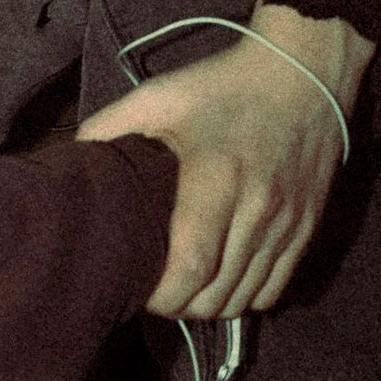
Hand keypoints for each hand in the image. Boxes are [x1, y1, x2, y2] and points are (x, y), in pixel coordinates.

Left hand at [74, 7, 369, 321]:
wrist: (304, 73)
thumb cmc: (223, 86)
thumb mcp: (162, 95)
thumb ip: (112, 126)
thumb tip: (74, 160)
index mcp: (216, 176)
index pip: (191, 266)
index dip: (161, 296)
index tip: (140, 290)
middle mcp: (257, 207)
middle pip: (215, 295)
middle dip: (180, 307)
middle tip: (157, 292)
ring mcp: (286, 222)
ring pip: (244, 300)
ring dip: (210, 306)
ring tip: (187, 290)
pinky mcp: (306, 227)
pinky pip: (274, 290)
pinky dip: (245, 297)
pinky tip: (224, 280)